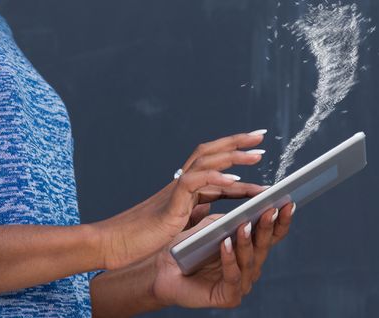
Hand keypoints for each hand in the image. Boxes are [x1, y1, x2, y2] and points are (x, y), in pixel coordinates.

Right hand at [91, 130, 266, 269]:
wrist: (117, 243)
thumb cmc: (147, 235)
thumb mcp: (183, 222)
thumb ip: (200, 210)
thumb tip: (217, 207)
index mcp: (188, 187)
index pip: (216, 165)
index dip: (237, 156)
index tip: (257, 149)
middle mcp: (183, 182)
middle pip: (212, 152)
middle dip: (237, 141)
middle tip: (261, 136)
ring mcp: (177, 189)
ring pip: (205, 160)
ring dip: (232, 155)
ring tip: (257, 154)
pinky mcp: (171, 201)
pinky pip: (195, 182)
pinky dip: (215, 179)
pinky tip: (235, 181)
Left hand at [151, 202, 294, 308]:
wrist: (164, 268)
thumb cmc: (188, 247)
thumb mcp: (211, 227)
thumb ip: (229, 218)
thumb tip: (246, 199)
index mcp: (249, 250)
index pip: (270, 235)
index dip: (280, 220)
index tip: (287, 202)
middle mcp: (249, 267)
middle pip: (264, 246)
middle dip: (268, 227)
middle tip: (271, 209)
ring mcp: (241, 283)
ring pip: (249, 260)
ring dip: (248, 241)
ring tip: (245, 224)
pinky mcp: (228, 296)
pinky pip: (232, 276)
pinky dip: (229, 259)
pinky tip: (226, 244)